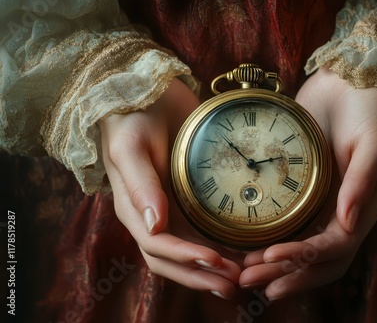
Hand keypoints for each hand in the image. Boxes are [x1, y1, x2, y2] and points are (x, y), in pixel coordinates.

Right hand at [99, 78, 241, 298]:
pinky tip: (242, 250)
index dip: (186, 259)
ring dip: (214, 268)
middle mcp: (152, 214)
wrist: (150, 92)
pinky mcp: (189, 198)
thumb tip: (154, 226)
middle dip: (203, 275)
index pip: (158, 246)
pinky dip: (221, 246)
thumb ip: (140, 184)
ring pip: (191, 251)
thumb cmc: (133, 117)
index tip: (217, 262)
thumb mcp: (132, 146)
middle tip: (236, 283)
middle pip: (175, 260)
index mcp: (134, 207)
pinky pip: (204, 231)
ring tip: (244, 275)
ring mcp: (171, 209)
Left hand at [240, 68, 376, 298]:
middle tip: (247, 281)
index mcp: (363, 206)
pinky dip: (268, 240)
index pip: (336, 247)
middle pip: (316, 260)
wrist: (349, 80)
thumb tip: (349, 224)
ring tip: (242, 273)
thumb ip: (363, 180)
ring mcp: (321, 204)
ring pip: (299, 247)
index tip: (273, 257)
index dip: (306, 258)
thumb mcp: (372, 141)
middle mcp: (341, 212)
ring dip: (273, 265)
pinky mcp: (302, 191)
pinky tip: (244, 247)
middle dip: (284, 274)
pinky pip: (286, 224)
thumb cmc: (369, 108)